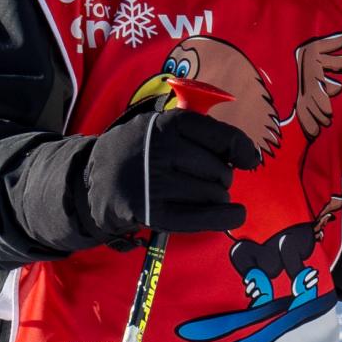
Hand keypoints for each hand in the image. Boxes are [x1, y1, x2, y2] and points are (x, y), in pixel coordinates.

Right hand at [83, 104, 258, 240]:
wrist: (92, 181)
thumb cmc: (137, 153)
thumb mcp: (158, 127)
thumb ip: (196, 132)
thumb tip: (247, 155)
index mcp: (165, 124)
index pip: (219, 136)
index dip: (242, 149)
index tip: (249, 159)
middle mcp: (160, 150)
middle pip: (219, 170)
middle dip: (221, 177)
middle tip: (205, 179)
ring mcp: (154, 183)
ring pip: (213, 194)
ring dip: (217, 198)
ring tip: (200, 194)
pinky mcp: (151, 212)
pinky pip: (202, 218)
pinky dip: (225, 217)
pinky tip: (235, 214)